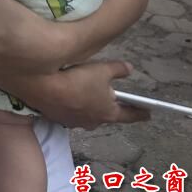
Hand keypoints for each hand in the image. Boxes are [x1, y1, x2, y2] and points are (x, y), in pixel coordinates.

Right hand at [5, 61, 150, 129]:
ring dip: (88, 106)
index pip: (130, 115)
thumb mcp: (102, 69)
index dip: (140, 113)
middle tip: (108, 95)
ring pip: (86, 115)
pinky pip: (69, 112)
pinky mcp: (57, 118)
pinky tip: (65, 94)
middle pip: (106, 115)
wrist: (42, 87)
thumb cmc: (77, 79)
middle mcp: (93, 122)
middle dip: (109, 107)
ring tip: (83, 92)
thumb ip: (118, 70)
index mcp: (109, 113)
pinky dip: (71, 105)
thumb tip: (129, 69)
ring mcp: (74, 122)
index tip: (149, 114)